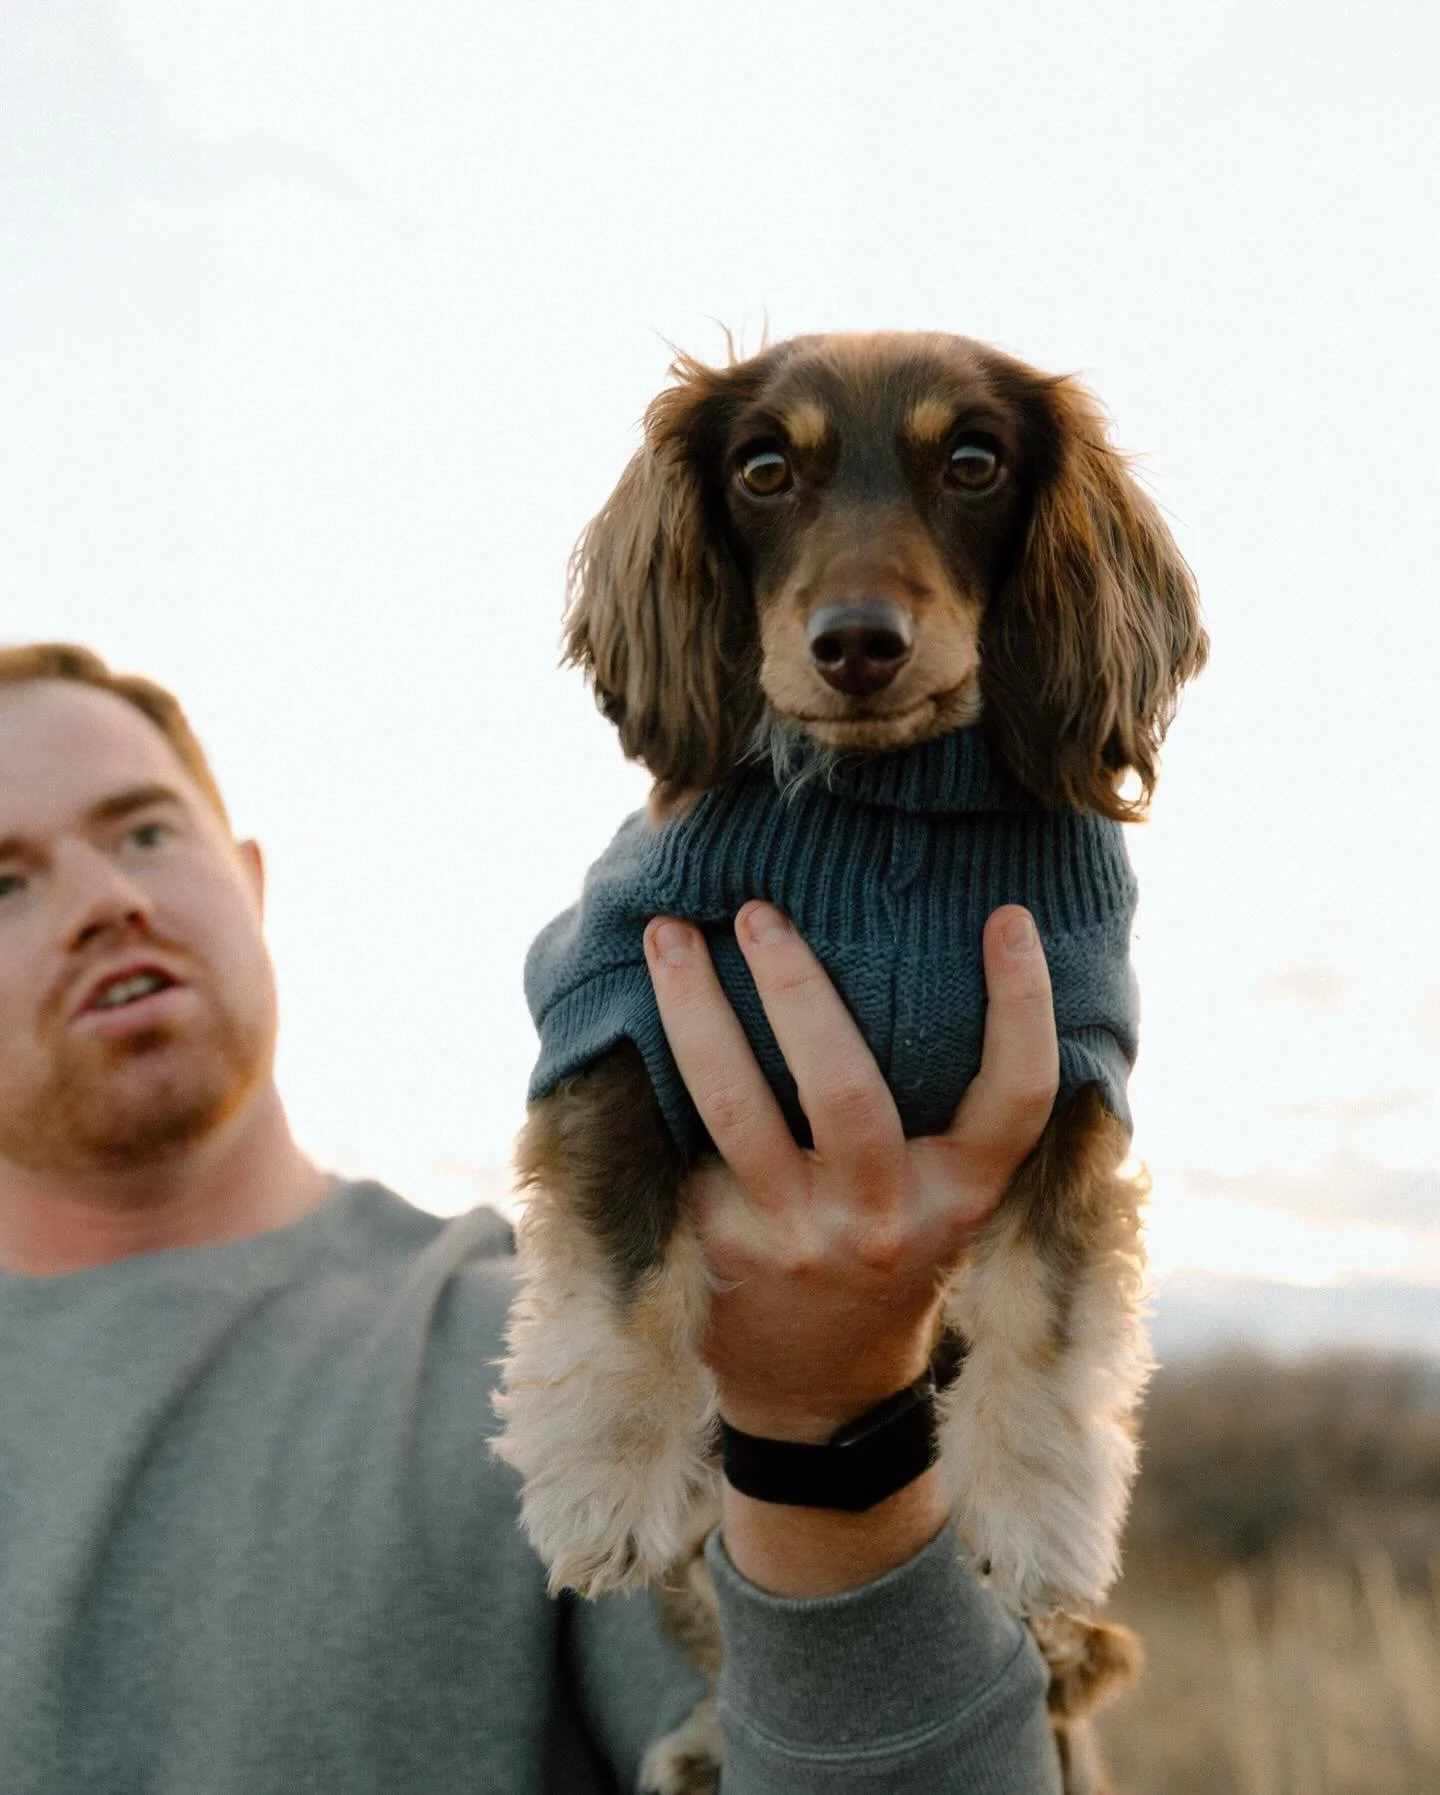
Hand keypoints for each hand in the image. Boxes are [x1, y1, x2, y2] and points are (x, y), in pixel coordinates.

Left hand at [644, 901, 1057, 1592]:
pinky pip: (679, 1139)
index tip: (1007, 916)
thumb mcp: (944, 1199)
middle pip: (845, 1089)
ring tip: (667, 937)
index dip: (1022, 1006)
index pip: (1015, 1098)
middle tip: (758, 910)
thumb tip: (932, 959)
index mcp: (959, 1197)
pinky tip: (621, 1012)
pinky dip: (650, 1071)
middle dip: (797, 989)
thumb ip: (947, 1115)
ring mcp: (792, 1238)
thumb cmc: (891, 1255)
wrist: (819, 1391)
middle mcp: (881, 1222)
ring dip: (695, 1012)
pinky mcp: (715, 1247)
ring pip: (735, 1107)